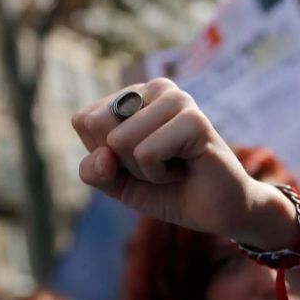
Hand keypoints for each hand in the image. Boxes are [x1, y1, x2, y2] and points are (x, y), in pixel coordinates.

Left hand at [72, 78, 295, 247]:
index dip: (103, 154)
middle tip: (157, 164)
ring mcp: (176, 99)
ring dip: (144, 170)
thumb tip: (104, 155)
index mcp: (131, 95)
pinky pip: (146, 153)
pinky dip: (160, 175)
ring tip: (173, 166)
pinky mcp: (193, 119)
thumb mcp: (118, 184)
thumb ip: (94, 171)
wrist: (216, 212)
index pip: (83, 119)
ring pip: (120, 141)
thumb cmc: (168, 189)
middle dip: (122, 161)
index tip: (137, 160)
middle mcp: (153, 88)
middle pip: (98, 126)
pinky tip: (185, 169)